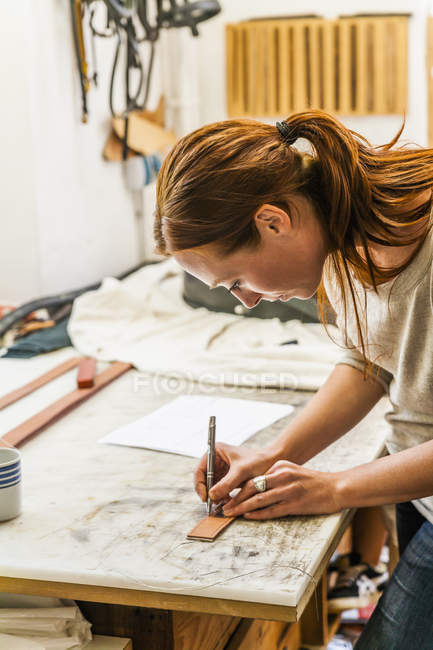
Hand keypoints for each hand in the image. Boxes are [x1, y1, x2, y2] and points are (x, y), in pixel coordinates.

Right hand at [194, 442, 278, 503]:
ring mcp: (222, 469)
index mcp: (216, 451)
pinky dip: (222, 497)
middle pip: (204, 479)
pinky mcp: (228, 478)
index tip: (205, 497)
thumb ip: (226, 483)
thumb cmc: (259, 461)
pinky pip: (220, 490)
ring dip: (215, 496)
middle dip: (207, 492)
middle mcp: (217, 460)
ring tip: (221, 505)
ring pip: (211, 486)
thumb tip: (211, 496)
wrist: (274, 463)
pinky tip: (227, 502)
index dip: (199, 484)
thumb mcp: (242, 472)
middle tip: (212, 505)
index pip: (200, 469)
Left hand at [222, 460, 342, 518]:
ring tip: (230, 513)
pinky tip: (247, 516)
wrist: (336, 487)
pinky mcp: (295, 504)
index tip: (227, 494)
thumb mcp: (293, 470)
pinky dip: (258, 514)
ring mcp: (288, 490)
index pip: (253, 477)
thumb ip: (276, 475)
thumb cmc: (313, 481)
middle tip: (223, 506)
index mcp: (280, 466)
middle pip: (252, 487)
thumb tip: (257, 485)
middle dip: (235, 498)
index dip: (238, 487)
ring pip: (259, 499)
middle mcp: (282, 476)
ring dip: (242, 507)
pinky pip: (272, 510)